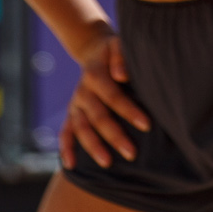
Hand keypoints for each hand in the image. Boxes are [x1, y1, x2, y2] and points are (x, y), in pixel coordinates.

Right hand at [59, 29, 150, 169]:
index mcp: (95, 74)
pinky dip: (66, 148)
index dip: (129, 111)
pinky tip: (71, 166)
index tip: (147, 125)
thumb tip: (122, 75)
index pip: (113, 96)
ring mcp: (75, 103)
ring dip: (92, 147)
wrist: (95, 49)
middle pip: (97, 116)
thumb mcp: (118, 45)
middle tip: (132, 154)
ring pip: (80, 128)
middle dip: (114, 136)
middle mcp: (83, 91)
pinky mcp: (72, 112)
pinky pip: (65, 132)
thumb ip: (121, 57)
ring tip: (107, 164)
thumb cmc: (115, 50)